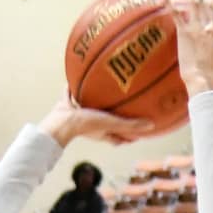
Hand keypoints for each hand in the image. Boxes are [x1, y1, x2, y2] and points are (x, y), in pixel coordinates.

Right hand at [38, 97, 155, 146]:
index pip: (119, 138)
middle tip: (123, 107)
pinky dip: (73, 87)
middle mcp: (92, 125)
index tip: (139, 132)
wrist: (61, 122)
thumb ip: (131, 124)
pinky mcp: (66, 106)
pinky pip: (71, 94)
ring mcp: (78, 116)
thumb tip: (152, 125)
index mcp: (103, 132)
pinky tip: (76, 73)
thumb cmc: (87, 125)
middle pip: (106, 123)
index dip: (129, 136)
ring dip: (94, 101)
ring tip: (100, 88)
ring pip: (89, 108)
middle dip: (113, 117)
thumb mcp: (112, 123)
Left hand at [170, 0, 212, 95]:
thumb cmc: (210, 78)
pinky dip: (168, 2)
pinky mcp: (185, 32)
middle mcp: (210, 29)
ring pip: (194, 4)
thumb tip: (211, 67)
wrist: (204, 78)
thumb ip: (212, 58)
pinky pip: (176, 14)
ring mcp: (197, 29)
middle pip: (209, 6)